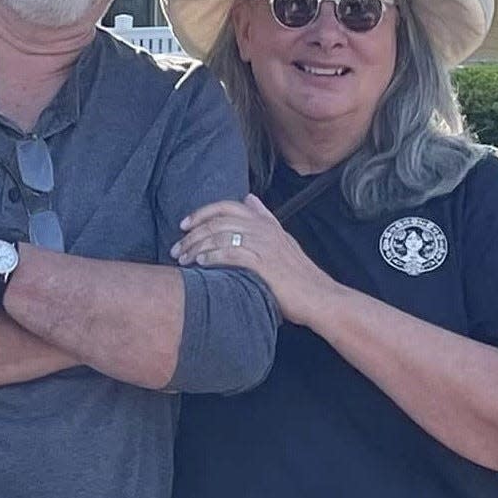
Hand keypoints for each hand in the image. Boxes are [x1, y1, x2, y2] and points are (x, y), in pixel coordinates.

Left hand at [171, 194, 330, 324]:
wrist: (320, 297)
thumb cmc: (299, 275)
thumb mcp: (283, 240)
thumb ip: (264, 218)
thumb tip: (249, 199)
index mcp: (266, 223)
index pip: (227, 206)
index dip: (202, 213)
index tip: (184, 225)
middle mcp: (263, 229)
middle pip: (218, 221)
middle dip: (192, 234)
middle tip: (177, 249)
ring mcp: (264, 245)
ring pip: (220, 236)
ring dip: (197, 247)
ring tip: (183, 259)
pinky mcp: (263, 263)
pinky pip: (230, 254)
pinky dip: (212, 257)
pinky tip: (200, 263)